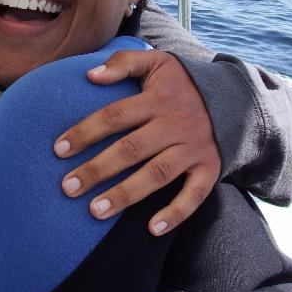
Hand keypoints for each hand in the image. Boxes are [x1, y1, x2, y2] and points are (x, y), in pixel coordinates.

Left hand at [53, 49, 220, 235]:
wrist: (233, 97)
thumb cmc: (181, 83)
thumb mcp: (157, 61)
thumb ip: (124, 62)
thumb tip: (91, 75)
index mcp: (157, 99)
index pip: (114, 116)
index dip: (85, 132)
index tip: (58, 150)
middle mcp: (175, 124)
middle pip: (131, 149)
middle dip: (97, 170)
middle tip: (68, 188)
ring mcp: (194, 148)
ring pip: (157, 174)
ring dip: (126, 194)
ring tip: (95, 211)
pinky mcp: (210, 168)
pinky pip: (195, 194)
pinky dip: (176, 213)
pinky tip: (152, 229)